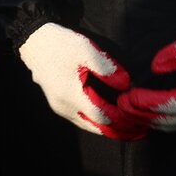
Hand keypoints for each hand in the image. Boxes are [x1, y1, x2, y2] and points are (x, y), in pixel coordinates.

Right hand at [16, 23, 144, 139]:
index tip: (139, 119)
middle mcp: (65, 108)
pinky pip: (82, 120)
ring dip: (109, 130)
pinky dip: (98, 123)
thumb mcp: (86, 51)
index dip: (121, 118)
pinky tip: (110, 122)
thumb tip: (126, 85)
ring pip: (88, 126)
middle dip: (119, 131)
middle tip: (140, 132)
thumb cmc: (61, 45)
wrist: (35, 43)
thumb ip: (107, 68)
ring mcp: (61, 109)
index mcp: (72, 96)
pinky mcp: (60, 105)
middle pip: (96, 128)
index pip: (102, 115)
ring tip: (129, 131)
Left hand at [121, 24, 175, 131]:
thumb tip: (155, 66)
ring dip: (148, 119)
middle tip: (122, 104)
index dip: (149, 102)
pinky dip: (158, 119)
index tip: (130, 95)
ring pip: (172, 126)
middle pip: (171, 121)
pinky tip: (143, 112)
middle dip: (143, 114)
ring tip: (127, 109)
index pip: (173, 105)